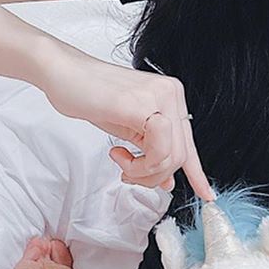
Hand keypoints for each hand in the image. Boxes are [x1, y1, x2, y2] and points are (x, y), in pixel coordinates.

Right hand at [41, 50, 214, 200]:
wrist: (62, 74)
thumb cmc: (89, 96)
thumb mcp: (128, 131)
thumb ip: (149, 152)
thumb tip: (167, 181)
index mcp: (171, 97)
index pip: (189, 143)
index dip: (197, 173)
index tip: (206, 194)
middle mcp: (172, 94)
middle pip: (180, 157)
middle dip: (153, 176)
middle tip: (128, 174)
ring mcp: (160, 97)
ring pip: (171, 158)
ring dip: (143, 172)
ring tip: (121, 161)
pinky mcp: (143, 105)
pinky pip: (158, 151)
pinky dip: (139, 164)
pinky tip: (117, 152)